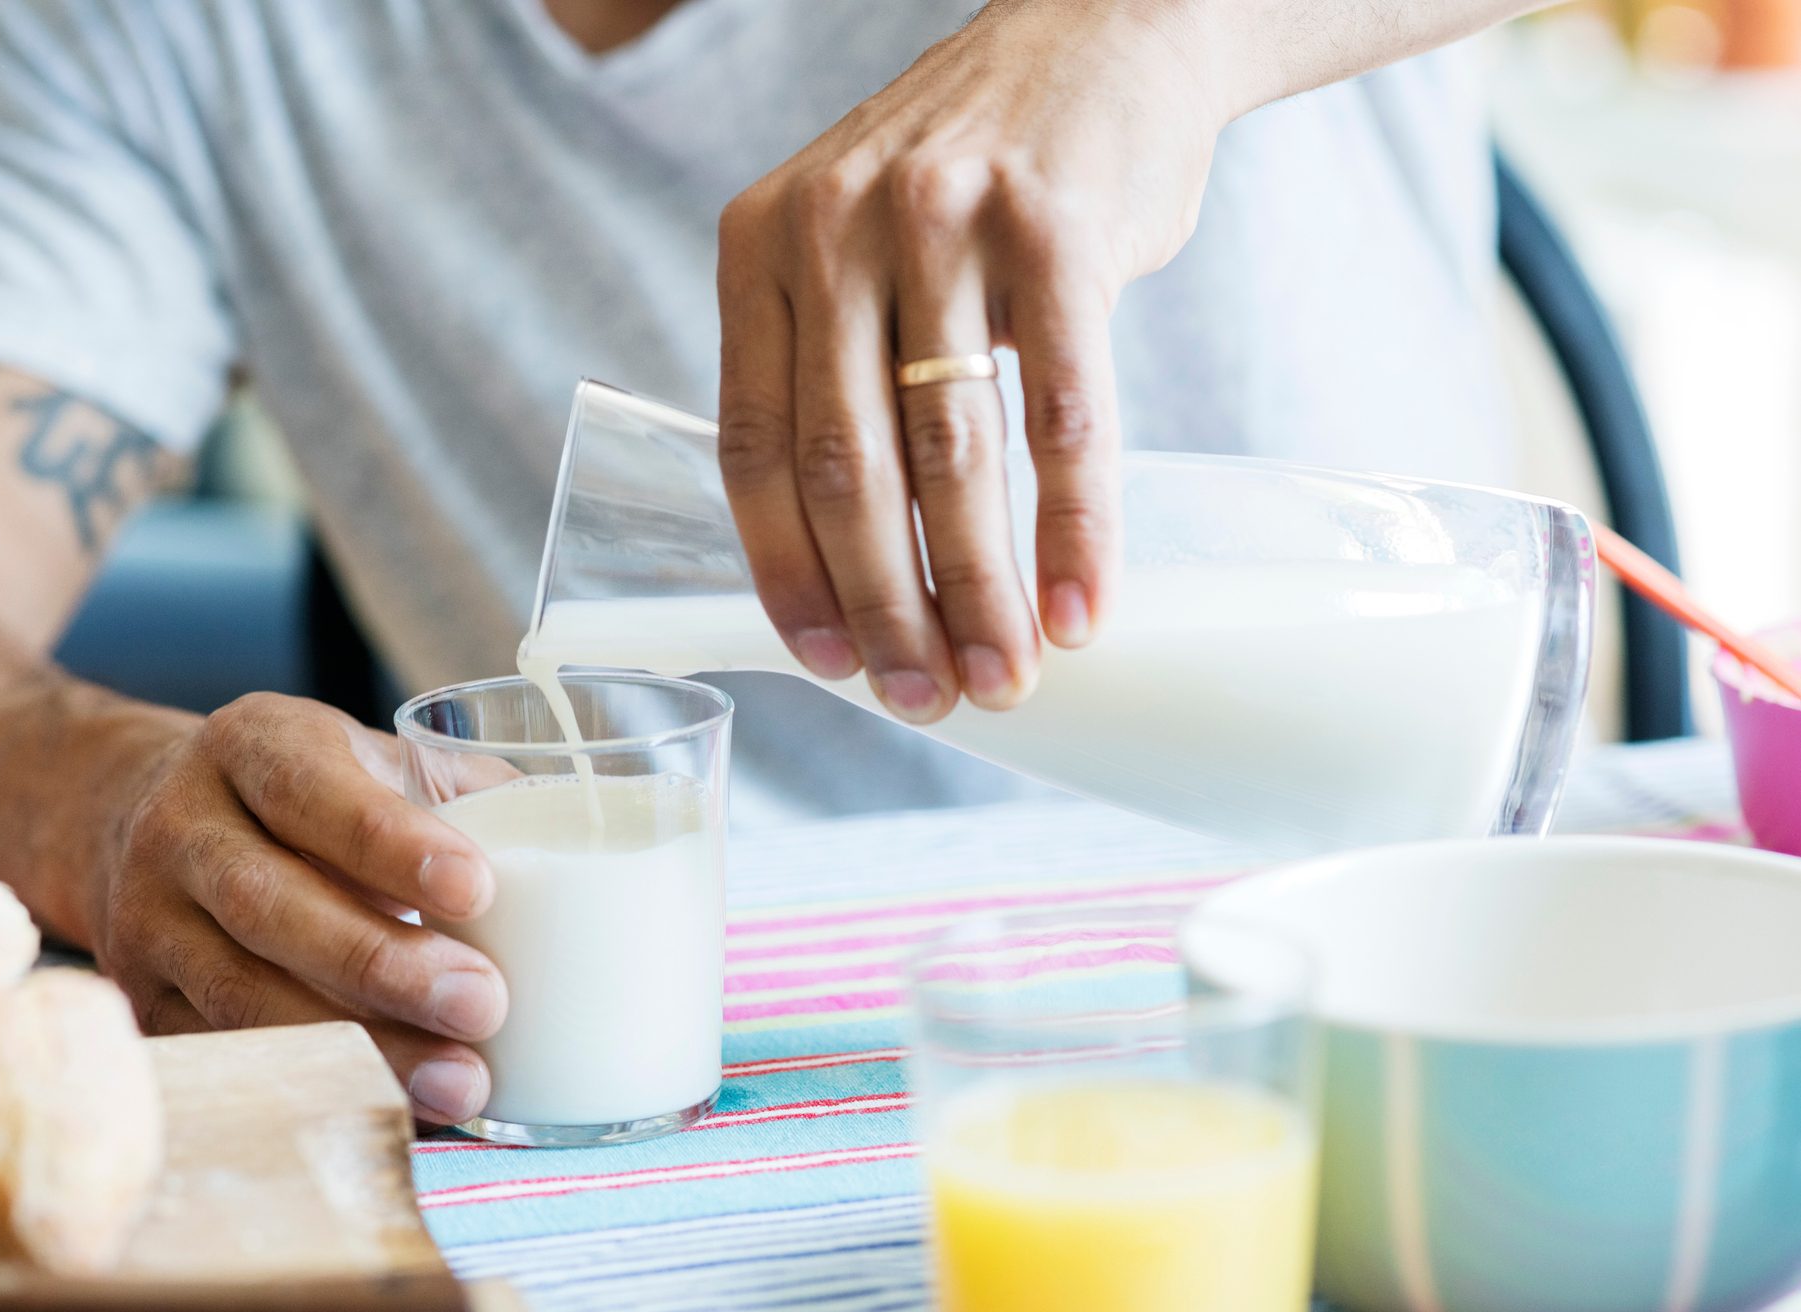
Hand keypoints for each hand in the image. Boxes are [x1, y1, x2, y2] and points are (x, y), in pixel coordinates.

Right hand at [89, 693, 504, 1125]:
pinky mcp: (145, 1004)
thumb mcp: (362, 757)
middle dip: (382, 964)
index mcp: (249, 746)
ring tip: (461, 1082)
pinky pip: (227, 1055)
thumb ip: (456, 787)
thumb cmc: (302, 793)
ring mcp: (147, 922)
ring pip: (244, 993)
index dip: (390, 842)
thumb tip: (569, 825)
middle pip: (270, 903)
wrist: (140, 821)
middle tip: (484, 1003)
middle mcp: (179, 828)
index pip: (310, 789)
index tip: (477, 888)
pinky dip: (314, 1084)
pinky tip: (394, 1107)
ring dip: (359, 1045)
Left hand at [716, 0, 1226, 719]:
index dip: (785, 572)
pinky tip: (1082, 604)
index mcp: (763, 247)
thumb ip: (829, 364)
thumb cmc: (974, 176)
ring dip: (977, 590)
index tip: (824, 664)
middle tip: (924, 698)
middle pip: (846, 468)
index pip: (753, 446)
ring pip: (947, 455)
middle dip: (885, 607)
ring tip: (1004, 674)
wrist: (1104, 33)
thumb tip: (844, 561)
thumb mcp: (854, 239)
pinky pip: (1062, 414)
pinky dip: (1073, 527)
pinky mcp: (1055, 230)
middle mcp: (836, 228)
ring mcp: (944, 222)